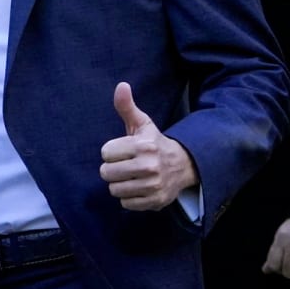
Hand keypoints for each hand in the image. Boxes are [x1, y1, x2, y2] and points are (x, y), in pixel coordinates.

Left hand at [99, 82, 197, 210]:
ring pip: (114, 190)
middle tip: (125, 165)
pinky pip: (125, 203)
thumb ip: (127, 107)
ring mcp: (153, 186)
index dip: (112, 151)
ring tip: (132, 176)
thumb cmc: (155, 143)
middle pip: (107, 173)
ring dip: (119, 184)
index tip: (123, 150)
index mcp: (143, 145)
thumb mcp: (142, 124)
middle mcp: (149, 166)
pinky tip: (139, 187)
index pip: (105, 153)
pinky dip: (129, 197)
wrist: (184, 165)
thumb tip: (121, 85)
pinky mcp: (155, 201)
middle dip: (112, 169)